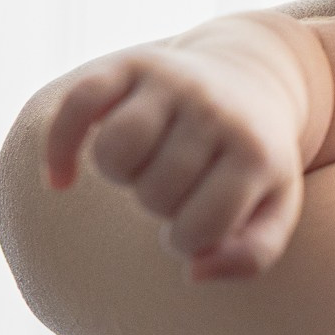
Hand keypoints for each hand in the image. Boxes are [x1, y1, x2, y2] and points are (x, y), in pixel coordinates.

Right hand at [42, 42, 305, 281]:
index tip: (202, 218)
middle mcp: (216, 110)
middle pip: (153, 193)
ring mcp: (175, 82)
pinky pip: (78, 104)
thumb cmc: (253, 160)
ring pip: (113, 151)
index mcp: (255, 153)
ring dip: (119, 174)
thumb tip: (195, 271)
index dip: (189, 239)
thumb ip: (252, 255)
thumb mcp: (275, 206)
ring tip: (145, 167)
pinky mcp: (135, 63)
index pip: (197, 231)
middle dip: (159, 203)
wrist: (251, 79)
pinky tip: (64, 179)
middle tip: (180, 184)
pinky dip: (59, 147)